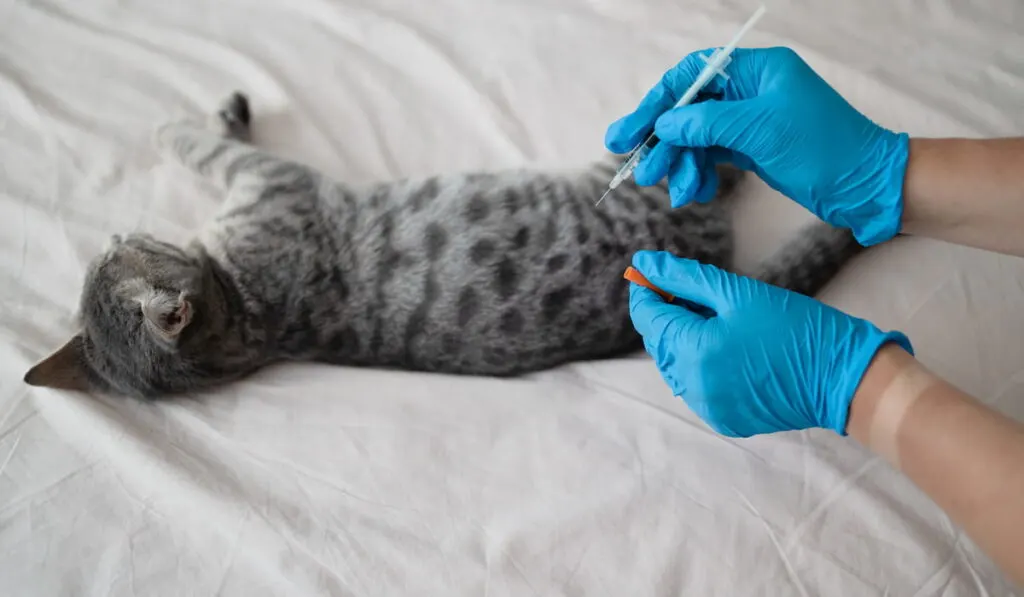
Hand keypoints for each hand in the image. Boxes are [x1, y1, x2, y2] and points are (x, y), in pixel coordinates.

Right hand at [605, 47, 909, 245]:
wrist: (865, 186)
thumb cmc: (826, 149)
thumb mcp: (762, 132)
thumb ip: (708, 123)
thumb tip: (665, 123)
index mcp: (756, 71)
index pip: (692, 75)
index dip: (658, 101)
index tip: (631, 131)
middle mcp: (750, 91)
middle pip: (688, 108)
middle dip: (662, 140)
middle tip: (637, 169)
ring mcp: (749, 121)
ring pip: (696, 136)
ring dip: (679, 163)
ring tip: (672, 190)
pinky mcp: (752, 148)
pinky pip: (711, 155)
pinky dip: (698, 173)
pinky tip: (695, 192)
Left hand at [628, 250, 911, 436]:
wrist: (840, 378)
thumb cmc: (793, 327)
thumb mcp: (737, 293)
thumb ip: (685, 278)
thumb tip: (645, 262)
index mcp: (694, 352)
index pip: (649, 318)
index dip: (644, 291)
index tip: (646, 270)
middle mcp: (693, 386)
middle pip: (658, 343)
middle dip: (663, 314)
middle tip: (681, 288)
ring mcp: (707, 407)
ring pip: (674, 366)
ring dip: (679, 339)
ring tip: (707, 315)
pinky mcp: (723, 419)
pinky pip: (695, 386)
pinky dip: (698, 364)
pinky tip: (721, 345)